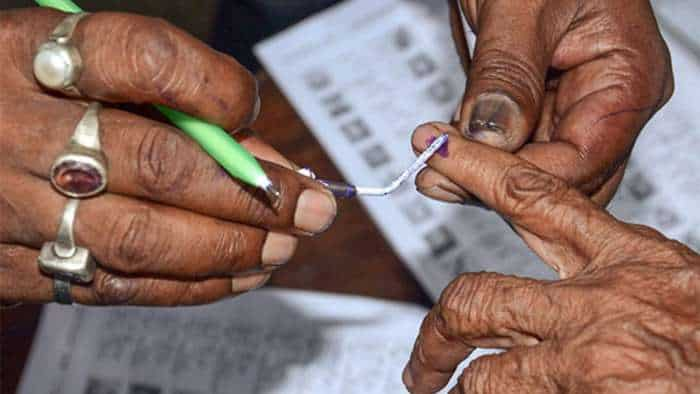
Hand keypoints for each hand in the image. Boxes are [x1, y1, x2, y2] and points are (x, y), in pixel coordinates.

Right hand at [0, 9, 336, 305]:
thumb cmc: (30, 102)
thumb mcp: (81, 72)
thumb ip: (170, 103)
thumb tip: (267, 159)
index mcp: (30, 55)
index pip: (144, 59)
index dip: (215, 88)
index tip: (249, 107)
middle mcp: (15, 131)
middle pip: (158, 165)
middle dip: (254, 193)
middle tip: (311, 207)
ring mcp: (8, 207)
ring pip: (142, 238)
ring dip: (232, 248)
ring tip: (284, 245)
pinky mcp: (10, 269)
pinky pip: (117, 286)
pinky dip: (192, 286)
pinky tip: (240, 275)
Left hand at [403, 124, 699, 392]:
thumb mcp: (681, 294)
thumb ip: (624, 288)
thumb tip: (572, 296)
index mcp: (634, 263)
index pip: (535, 197)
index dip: (478, 171)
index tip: (439, 152)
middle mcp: (604, 304)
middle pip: (480, 296)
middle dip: (440, 327)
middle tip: (425, 356)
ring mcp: (590, 358)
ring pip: (483, 367)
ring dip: (453, 383)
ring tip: (438, 392)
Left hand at [417, 0, 673, 205]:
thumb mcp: (521, 6)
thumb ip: (508, 74)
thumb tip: (493, 139)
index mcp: (628, 77)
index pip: (580, 160)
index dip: (516, 176)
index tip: (455, 169)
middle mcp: (608, 99)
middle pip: (563, 175)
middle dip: (499, 184)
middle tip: (437, 176)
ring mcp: (575, 102)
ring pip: (536, 167)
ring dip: (483, 172)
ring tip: (433, 161)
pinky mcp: (542, 101)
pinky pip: (517, 144)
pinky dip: (481, 152)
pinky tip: (448, 146)